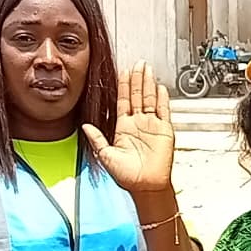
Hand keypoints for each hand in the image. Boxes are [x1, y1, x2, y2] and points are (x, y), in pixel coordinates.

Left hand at [82, 62, 177, 194]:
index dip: (123, 86)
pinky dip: (162, 99)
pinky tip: (160, 87)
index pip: (123, 101)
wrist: (145, 186)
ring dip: (148, 84)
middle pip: (137, 96)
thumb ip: (96, 139)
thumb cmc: (127, 176)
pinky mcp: (165, 130)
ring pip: (150, 99)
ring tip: (147, 69)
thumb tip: (85, 126)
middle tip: (137, 64)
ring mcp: (152, 126)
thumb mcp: (105, 155)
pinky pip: (164, 111)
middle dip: (137, 79)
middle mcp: (138, 124)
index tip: (123, 73)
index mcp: (123, 128)